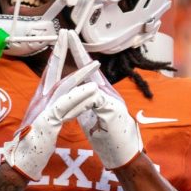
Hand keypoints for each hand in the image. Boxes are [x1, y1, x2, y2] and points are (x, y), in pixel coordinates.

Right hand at [4, 32, 100, 180]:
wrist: (20, 163)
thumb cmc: (32, 146)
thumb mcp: (43, 124)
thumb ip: (53, 112)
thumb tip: (63, 107)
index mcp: (39, 101)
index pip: (49, 74)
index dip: (55, 56)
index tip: (61, 41)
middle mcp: (39, 102)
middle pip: (52, 72)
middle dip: (60, 52)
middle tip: (67, 34)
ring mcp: (42, 110)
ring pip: (64, 87)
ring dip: (81, 75)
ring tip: (95, 65)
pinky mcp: (47, 121)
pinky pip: (66, 106)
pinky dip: (80, 97)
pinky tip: (92, 91)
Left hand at [65, 33, 142, 170]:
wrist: (123, 156)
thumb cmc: (109, 139)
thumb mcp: (91, 118)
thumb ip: (83, 105)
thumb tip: (73, 98)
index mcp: (99, 95)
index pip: (86, 72)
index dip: (77, 57)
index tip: (67, 41)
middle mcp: (107, 93)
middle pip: (91, 69)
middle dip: (79, 51)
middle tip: (69, 34)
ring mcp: (112, 100)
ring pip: (91, 82)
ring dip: (80, 68)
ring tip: (70, 52)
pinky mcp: (112, 110)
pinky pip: (94, 98)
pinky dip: (82, 97)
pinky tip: (74, 95)